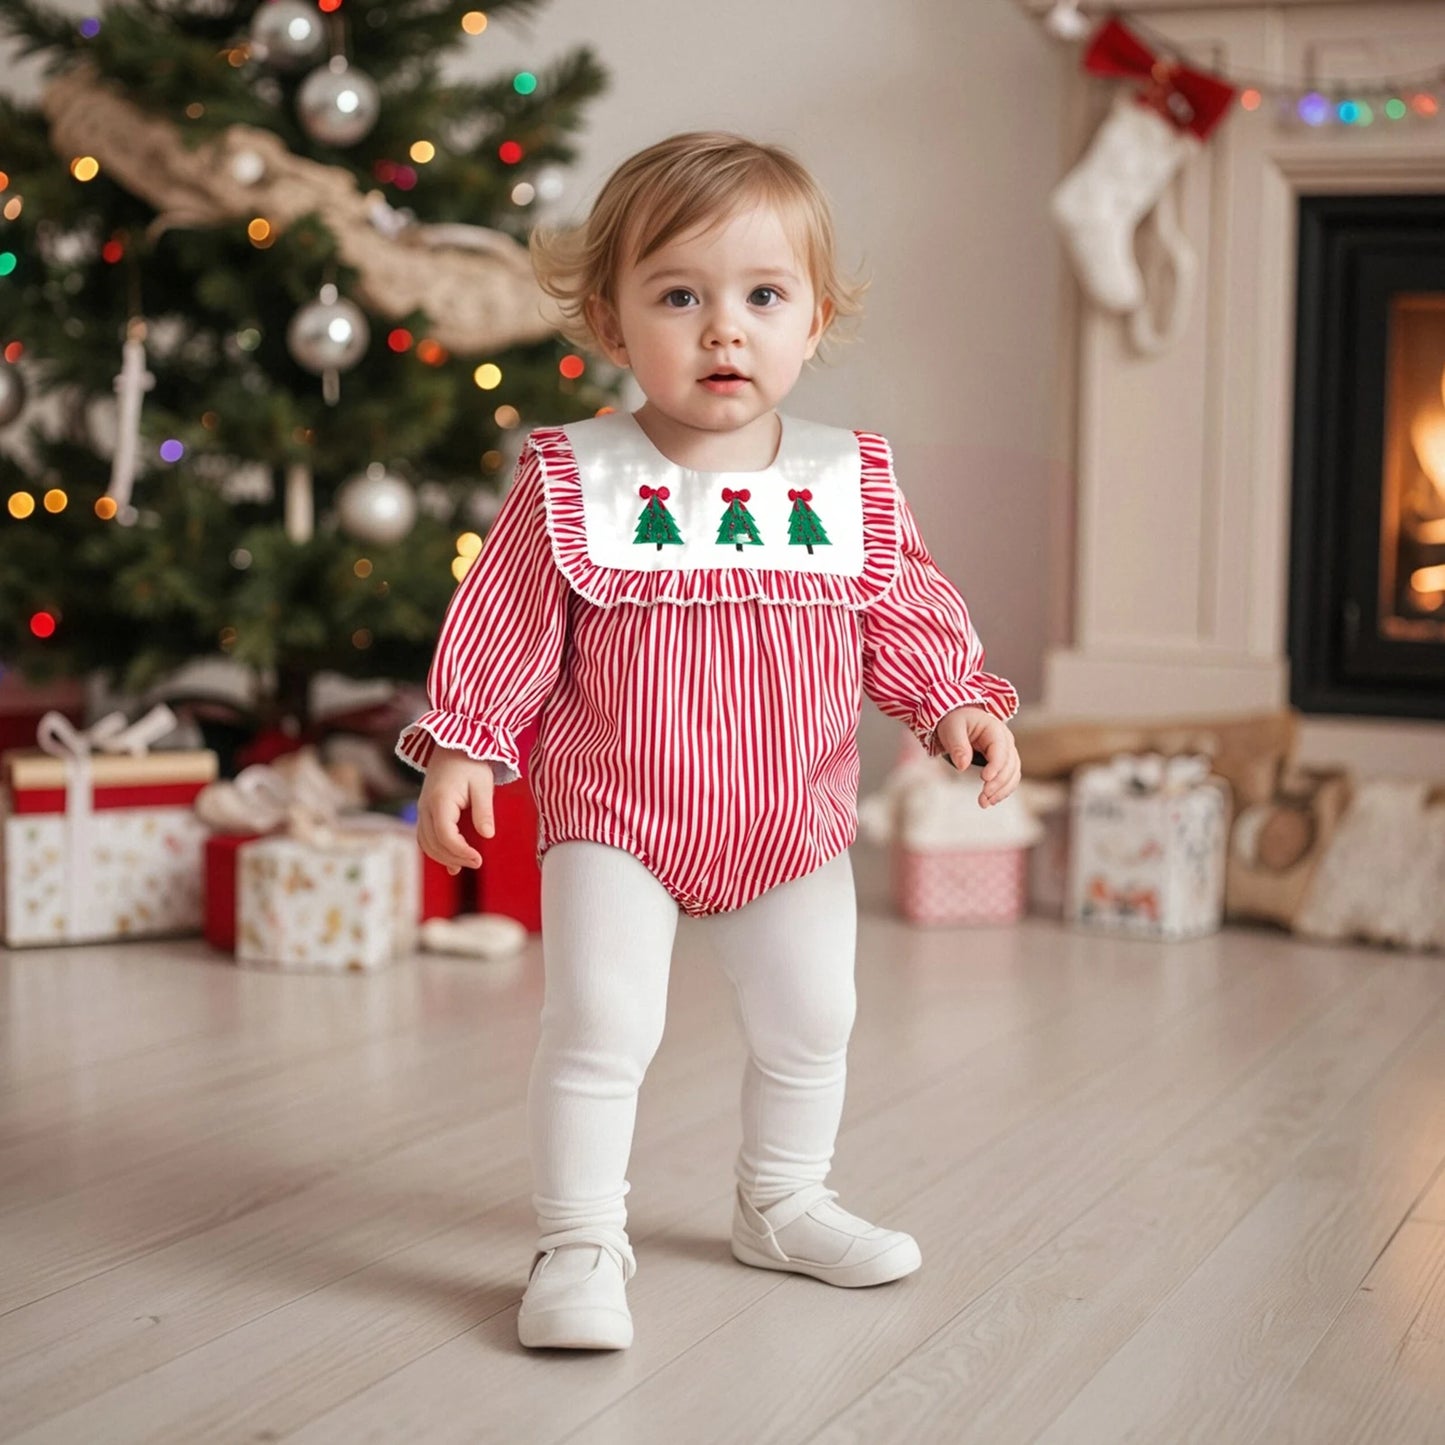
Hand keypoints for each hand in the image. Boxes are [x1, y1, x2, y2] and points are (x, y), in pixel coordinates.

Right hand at [416, 747, 494, 874]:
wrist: (452, 746)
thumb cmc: (470, 763)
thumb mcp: (483, 784)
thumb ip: (484, 810)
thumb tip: (487, 835)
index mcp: (440, 800)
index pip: (445, 835)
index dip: (460, 851)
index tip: (478, 859)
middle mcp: (425, 807)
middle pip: (433, 843)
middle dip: (455, 857)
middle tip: (477, 862)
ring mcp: (422, 810)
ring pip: (426, 843)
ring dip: (445, 857)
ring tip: (468, 863)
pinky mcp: (425, 812)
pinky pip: (426, 837)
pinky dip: (437, 852)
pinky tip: (453, 865)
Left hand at [935, 706, 1020, 808]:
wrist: (960, 720)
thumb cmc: (956, 721)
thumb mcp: (952, 729)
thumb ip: (958, 746)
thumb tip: (962, 766)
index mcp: (995, 729)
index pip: (1001, 751)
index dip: (995, 766)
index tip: (984, 779)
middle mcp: (1006, 741)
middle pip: (1010, 765)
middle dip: (998, 783)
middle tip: (983, 798)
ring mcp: (1007, 752)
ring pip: (1013, 774)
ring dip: (1002, 791)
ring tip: (985, 803)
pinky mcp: (1004, 763)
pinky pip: (1009, 778)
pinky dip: (1003, 790)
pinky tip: (991, 800)